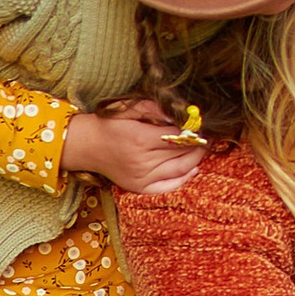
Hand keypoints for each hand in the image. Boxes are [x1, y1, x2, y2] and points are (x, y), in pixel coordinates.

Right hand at [63, 101, 204, 195]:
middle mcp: (142, 161)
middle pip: (182, 154)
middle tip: (208, 136)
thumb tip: (182, 113)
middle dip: (198, 144)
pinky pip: (168, 187)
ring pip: (179, 170)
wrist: (87, 145)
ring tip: (202, 148)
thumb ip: (156, 109)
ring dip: (195, 159)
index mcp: (140, 139)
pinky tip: (193, 169)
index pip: (178, 137)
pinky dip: (184, 179)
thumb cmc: (109, 124)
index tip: (202, 125)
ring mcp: (141, 177)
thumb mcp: (130, 108)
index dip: (194, 131)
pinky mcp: (138, 187)